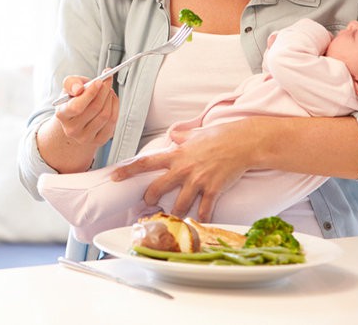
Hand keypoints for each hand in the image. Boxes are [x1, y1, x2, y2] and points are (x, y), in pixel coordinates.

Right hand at [53, 74, 118, 147]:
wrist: (76, 119)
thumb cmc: (73, 100)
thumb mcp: (68, 88)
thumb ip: (71, 83)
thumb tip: (79, 88)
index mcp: (62, 115)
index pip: (77, 106)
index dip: (91, 93)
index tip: (99, 81)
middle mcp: (72, 129)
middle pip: (95, 109)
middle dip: (104, 91)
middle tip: (108, 80)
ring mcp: (85, 137)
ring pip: (105, 115)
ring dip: (110, 98)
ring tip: (108, 90)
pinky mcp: (99, 141)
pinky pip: (112, 122)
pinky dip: (115, 107)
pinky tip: (111, 100)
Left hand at [111, 121, 254, 221]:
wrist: (242, 142)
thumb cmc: (220, 135)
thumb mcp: (195, 133)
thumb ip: (181, 137)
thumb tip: (173, 135)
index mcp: (176, 155)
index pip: (145, 163)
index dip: (128, 170)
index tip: (115, 176)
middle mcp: (183, 169)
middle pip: (157, 188)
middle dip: (150, 198)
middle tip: (147, 203)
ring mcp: (198, 181)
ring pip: (179, 205)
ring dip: (174, 214)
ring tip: (172, 218)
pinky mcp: (213, 190)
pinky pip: (204, 211)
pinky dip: (201, 219)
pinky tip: (199, 224)